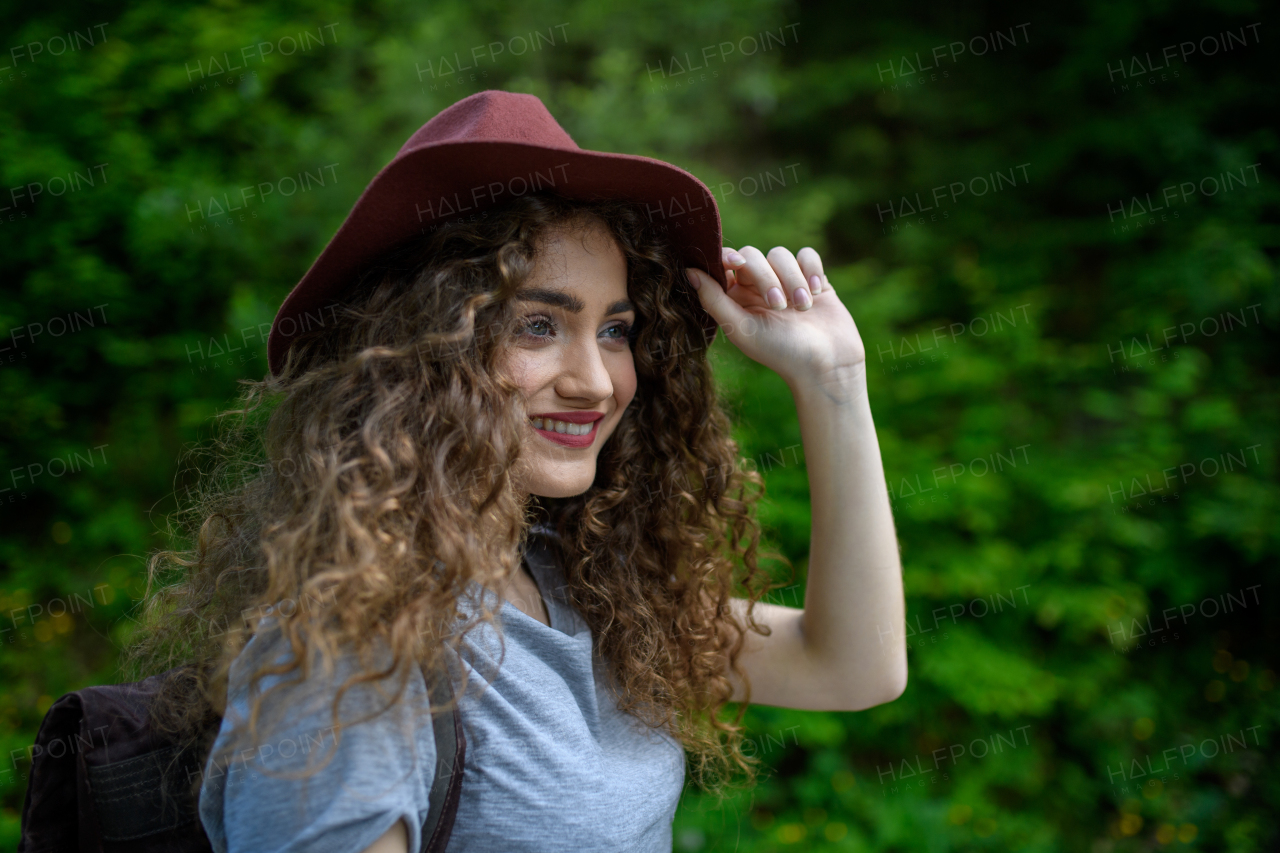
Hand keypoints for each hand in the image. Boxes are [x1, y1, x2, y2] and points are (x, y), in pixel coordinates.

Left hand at [685, 246, 865, 389]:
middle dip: (767, 277)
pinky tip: (816, 293)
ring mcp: (787, 281)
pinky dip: (811, 270)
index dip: (729, 257)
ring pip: (781, 255)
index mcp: (736, 298)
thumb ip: (713, 299)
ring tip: (803, 307)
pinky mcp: (813, 279)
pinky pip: (807, 255)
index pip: (725, 263)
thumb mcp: (741, 328)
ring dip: (793, 279)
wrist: (827, 365)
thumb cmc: (780, 352)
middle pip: (754, 256)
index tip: (738, 264)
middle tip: (779, 306)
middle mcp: (759, 287)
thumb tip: (689, 271)